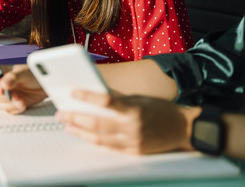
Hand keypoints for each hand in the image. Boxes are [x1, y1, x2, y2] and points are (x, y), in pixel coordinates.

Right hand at [0, 64, 46, 113]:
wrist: (44, 85)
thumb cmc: (33, 74)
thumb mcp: (23, 73)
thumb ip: (13, 77)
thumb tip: (3, 83)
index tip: (0, 90)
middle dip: (2, 98)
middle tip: (16, 96)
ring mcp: (1, 96)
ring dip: (8, 104)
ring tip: (21, 100)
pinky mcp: (8, 105)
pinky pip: (6, 111)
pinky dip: (15, 109)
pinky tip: (23, 103)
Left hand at [55, 90, 194, 154]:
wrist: (184, 129)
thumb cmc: (160, 109)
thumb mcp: (140, 98)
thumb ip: (118, 97)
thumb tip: (96, 92)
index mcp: (134, 109)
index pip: (105, 101)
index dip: (87, 97)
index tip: (73, 92)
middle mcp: (132, 127)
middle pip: (97, 123)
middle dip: (75, 118)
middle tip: (61, 114)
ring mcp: (132, 142)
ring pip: (99, 138)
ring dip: (80, 132)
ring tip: (67, 126)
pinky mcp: (134, 152)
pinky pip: (109, 147)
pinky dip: (94, 141)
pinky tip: (83, 136)